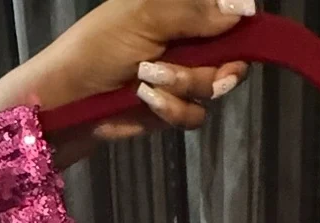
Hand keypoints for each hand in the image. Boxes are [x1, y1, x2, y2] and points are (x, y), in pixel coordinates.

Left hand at [25, 0, 252, 157]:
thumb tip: (247, 7)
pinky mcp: (175, 109)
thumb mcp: (147, 17)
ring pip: (214, 87)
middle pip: (233, 54)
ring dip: (183, 86)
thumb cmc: (100, 46)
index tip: (247, 27)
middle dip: (219, 67)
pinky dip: (173, 110)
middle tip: (216, 74)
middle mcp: (188, 41)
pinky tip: (146, 101)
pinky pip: (196, 115)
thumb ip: (196, 11)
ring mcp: (183, 77)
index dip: (243, 19)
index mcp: (181, 9)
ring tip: (147, 79)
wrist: (73, 98)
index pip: (228, 9)